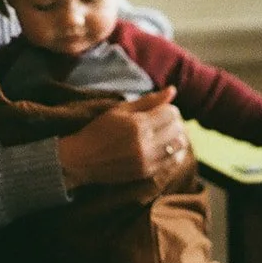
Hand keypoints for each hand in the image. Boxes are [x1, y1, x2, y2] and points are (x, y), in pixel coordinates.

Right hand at [58, 87, 188, 190]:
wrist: (82, 159)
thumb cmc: (99, 130)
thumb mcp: (120, 110)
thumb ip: (148, 100)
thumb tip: (173, 89)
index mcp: (137, 125)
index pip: (171, 113)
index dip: (168, 108)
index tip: (159, 109)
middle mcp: (144, 144)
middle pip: (177, 128)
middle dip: (174, 121)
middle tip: (164, 120)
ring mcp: (147, 161)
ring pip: (179, 145)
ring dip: (176, 136)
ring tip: (165, 133)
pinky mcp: (147, 173)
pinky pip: (173, 161)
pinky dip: (174, 151)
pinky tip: (165, 147)